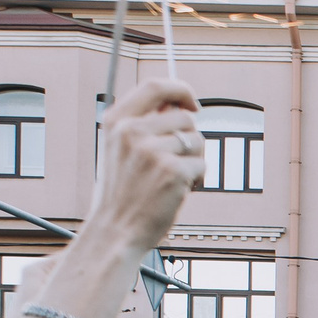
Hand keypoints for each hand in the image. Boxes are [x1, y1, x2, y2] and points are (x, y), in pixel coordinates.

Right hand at [88, 79, 203, 253]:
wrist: (115, 231)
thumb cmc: (122, 193)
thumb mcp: (119, 149)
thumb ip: (144, 124)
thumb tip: (181, 105)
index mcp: (117, 121)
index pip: (156, 86)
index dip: (181, 89)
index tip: (192, 103)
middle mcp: (132, 132)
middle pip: (184, 118)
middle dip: (189, 139)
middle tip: (174, 162)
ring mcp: (153, 151)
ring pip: (196, 141)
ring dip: (193, 160)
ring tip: (170, 179)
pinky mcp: (173, 172)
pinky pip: (201, 166)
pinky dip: (195, 180)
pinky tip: (175, 192)